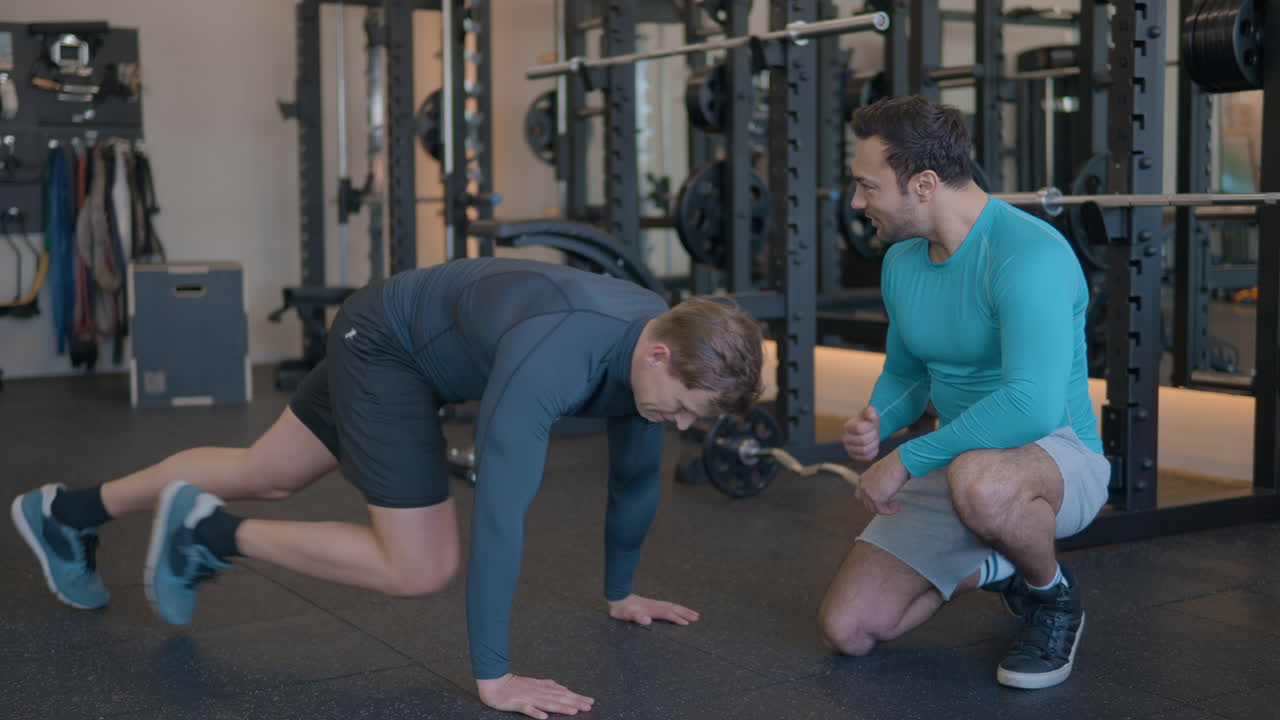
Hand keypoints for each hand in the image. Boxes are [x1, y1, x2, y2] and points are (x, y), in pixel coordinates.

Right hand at [476, 674, 593, 718]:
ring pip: (546, 703)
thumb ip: (547, 685)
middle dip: (574, 702)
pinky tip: (543, 717)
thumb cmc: (513, 684)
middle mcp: (537, 692)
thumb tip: (562, 687)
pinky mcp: (516, 703)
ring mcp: (527, 697)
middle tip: (588, 706)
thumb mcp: (533, 683)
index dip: (577, 697)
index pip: (563, 693)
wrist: (493, 682)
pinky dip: (535, 712)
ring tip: (573, 711)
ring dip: (560, 707)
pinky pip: (527, 709)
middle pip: (558, 698)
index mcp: (542, 688)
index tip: (590, 701)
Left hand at [608, 593, 699, 626]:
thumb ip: (637, 617)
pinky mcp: (653, 605)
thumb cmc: (622, 609)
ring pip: (673, 607)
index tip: (687, 624)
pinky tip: (678, 611)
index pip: (668, 614)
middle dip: (686, 613)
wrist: (617, 598)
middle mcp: (656, 606)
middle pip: (674, 609)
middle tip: (697, 617)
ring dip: (683, 610)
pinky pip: (669, 606)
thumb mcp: (628, 615)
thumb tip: (648, 620)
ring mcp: (655, 605)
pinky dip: (677, 608)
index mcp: (652, 609)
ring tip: (694, 614)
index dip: (677, 619)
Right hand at [843, 405, 880, 460]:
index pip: (859, 428)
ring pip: (865, 450)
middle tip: (875, 432)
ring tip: (874, 439)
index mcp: (847, 426)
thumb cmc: (868, 421)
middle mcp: (845, 438)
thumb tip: (872, 415)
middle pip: (863, 440)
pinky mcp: (854, 456)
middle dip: (874, 436)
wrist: (867, 431)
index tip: (872, 424)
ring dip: (874, 444)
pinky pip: (867, 457)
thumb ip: (870, 411)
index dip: (870, 426)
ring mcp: (849, 449)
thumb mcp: (869, 413)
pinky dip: (874, 452)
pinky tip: (873, 446)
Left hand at [854, 448, 910, 515]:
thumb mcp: (881, 473)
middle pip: (866, 503)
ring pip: (874, 509)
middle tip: (889, 504)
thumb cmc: (894, 464)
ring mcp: (868, 492)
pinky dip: (890, 510)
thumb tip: (883, 490)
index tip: (879, 500)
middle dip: (878, 505)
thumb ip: (877, 482)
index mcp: (863, 478)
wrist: (899, 463)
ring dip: (885, 509)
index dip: (869, 499)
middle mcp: (863, 485)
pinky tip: (897, 506)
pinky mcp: (876, 498)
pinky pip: (882, 511)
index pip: (859, 494)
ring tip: (895, 504)